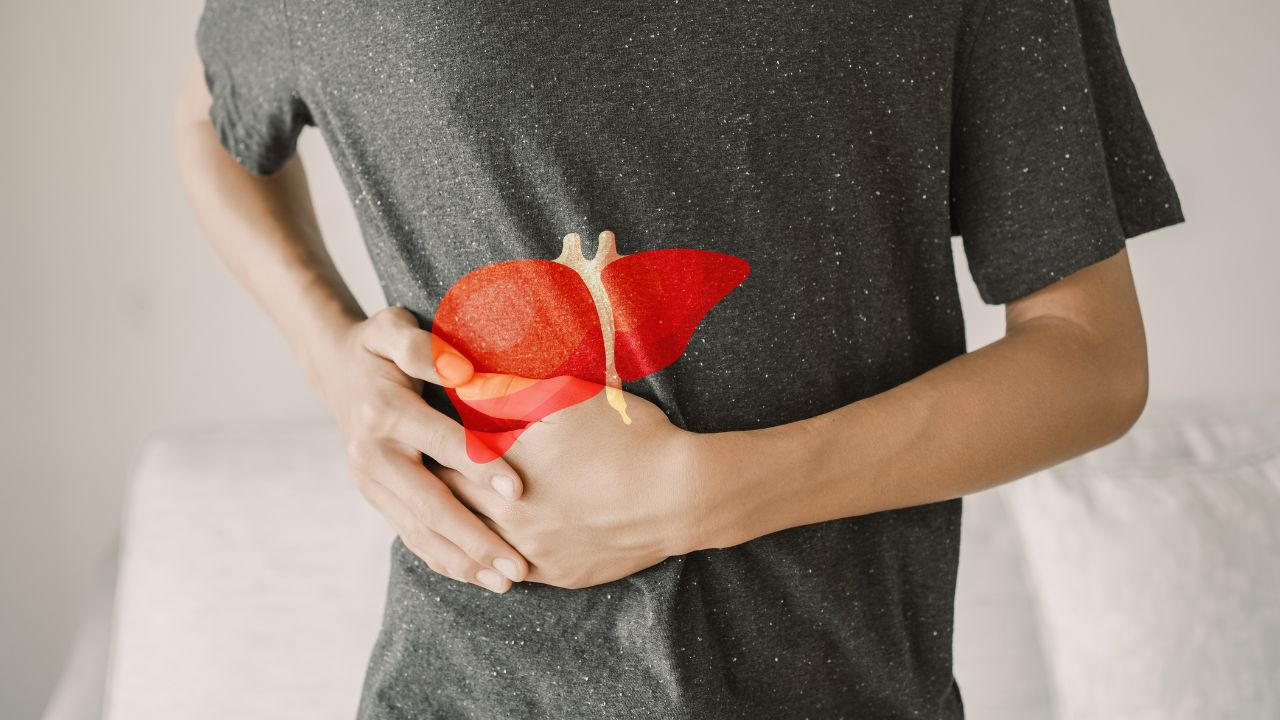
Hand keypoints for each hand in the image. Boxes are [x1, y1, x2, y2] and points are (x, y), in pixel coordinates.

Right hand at [309, 306, 531, 592]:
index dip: (480, 465)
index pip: (441, 443)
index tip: (519, 491)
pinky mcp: (375, 497)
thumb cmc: (380, 343)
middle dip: (475, 537)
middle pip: (429, 503)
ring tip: (506, 581)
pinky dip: (443, 559)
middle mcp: (372, 453)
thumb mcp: (393, 328)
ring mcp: (370, 481)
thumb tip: (460, 369)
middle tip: (518, 563)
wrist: (334, 367)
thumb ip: (421, 346)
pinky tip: (477, 576)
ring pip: (418, 530)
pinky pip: (410, 535)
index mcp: (384, 410)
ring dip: (463, 560)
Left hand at [433, 377, 704, 588]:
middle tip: (418, 470)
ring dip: (457, 530)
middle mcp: (508, 520)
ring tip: (440, 512)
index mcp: (501, 473)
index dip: (429, 445)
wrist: (681, 494)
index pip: (443, 461)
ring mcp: (534, 553)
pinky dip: (490, 558)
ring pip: (475, 547)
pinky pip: (509, 571)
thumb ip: (509, 387)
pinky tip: (483, 549)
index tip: (418, 432)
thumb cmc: (626, 436)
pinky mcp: (560, 575)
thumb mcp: (567, 399)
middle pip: (450, 506)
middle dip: (433, 488)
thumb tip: (466, 373)